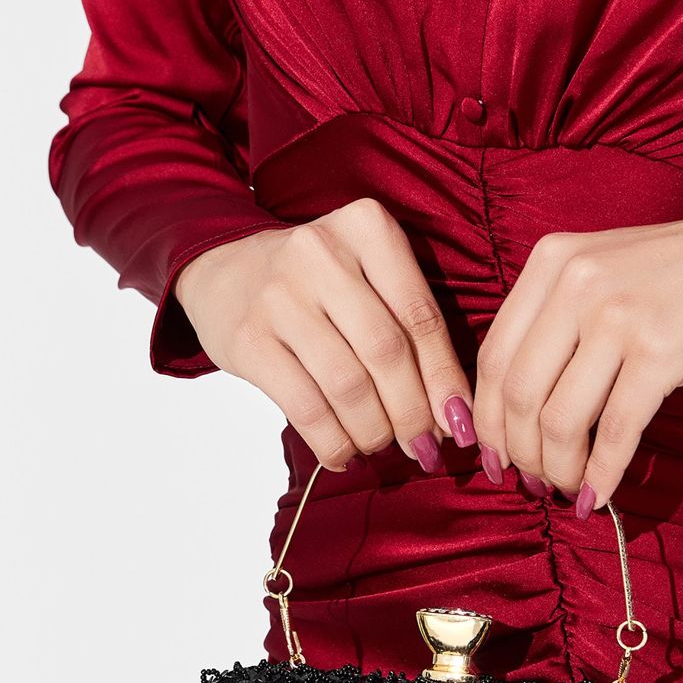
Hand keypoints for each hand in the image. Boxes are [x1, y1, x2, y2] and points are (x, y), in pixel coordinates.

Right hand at [173, 198, 479, 472]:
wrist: (223, 268)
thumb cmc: (317, 285)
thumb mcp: (367, 278)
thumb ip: (410, 330)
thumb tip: (452, 416)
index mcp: (366, 227)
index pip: (420, 316)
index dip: (445, 379)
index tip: (459, 424)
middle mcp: (320, 252)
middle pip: (387, 352)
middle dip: (412, 413)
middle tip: (422, 448)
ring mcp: (278, 295)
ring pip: (348, 385)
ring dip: (373, 432)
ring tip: (379, 446)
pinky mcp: (247, 339)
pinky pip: (304, 406)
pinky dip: (332, 442)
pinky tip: (343, 454)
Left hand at [471, 199, 682, 513]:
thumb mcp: (610, 270)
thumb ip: (559, 319)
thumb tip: (516, 406)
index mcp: (553, 260)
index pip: (492, 356)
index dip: (487, 419)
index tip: (495, 457)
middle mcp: (576, 281)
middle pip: (516, 394)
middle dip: (520, 454)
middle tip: (532, 484)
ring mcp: (619, 314)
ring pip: (560, 419)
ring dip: (558, 470)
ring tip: (567, 491)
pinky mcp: (662, 351)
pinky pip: (616, 431)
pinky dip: (601, 474)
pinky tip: (598, 496)